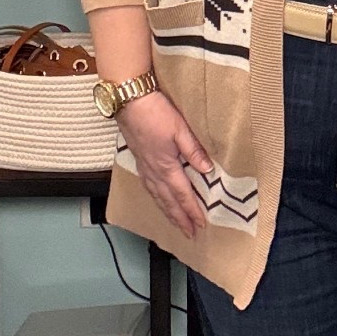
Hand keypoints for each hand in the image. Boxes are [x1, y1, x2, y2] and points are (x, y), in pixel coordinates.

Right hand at [117, 89, 212, 239]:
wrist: (129, 101)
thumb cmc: (155, 113)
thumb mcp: (181, 130)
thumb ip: (194, 151)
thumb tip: (207, 170)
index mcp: (166, 167)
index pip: (182, 195)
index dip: (192, 211)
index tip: (200, 225)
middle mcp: (153, 172)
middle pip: (168, 202)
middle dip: (180, 219)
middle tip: (189, 234)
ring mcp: (144, 167)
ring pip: (157, 197)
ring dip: (167, 212)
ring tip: (175, 223)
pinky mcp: (139, 160)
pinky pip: (148, 187)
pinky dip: (156, 199)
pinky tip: (158, 199)